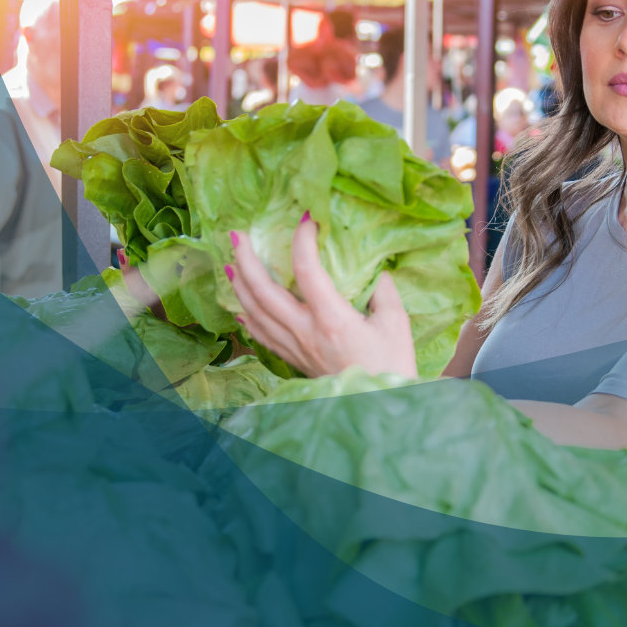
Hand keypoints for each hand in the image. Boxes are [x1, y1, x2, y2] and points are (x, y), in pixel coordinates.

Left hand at [227, 214, 417, 378]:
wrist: (378, 408)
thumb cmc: (390, 366)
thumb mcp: (396, 324)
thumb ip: (383, 292)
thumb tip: (375, 272)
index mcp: (331, 317)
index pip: (306, 269)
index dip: (302, 240)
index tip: (307, 218)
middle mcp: (305, 331)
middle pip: (264, 291)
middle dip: (246, 259)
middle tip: (236, 234)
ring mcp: (295, 347)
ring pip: (255, 313)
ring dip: (239, 285)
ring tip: (230, 262)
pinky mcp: (294, 360)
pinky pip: (262, 336)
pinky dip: (247, 318)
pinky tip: (240, 307)